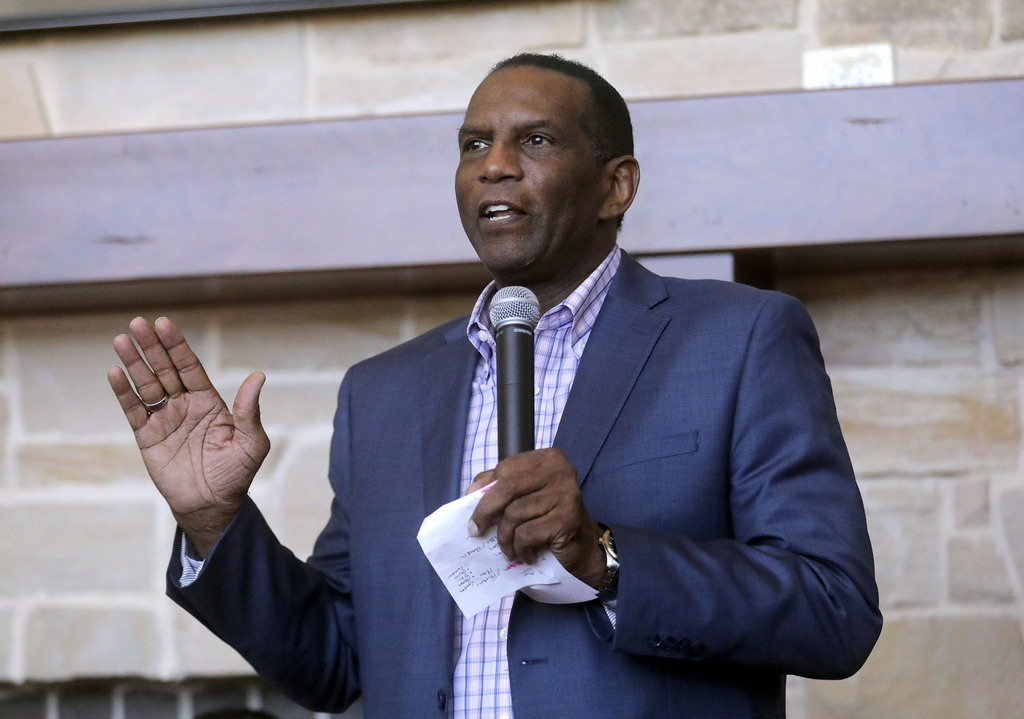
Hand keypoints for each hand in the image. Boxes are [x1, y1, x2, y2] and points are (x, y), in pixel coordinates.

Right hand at [107, 317, 270, 556]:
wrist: (213, 506)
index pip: (190, 367)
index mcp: (209, 402)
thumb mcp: (252, 442)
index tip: (165, 324)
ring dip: (134, 363)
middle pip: (165, 370)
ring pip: (146, 385)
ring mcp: (164, 420)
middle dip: (152, 347)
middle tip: (138, 323)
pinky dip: (124, 393)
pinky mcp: (147, 438)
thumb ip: (249, 410)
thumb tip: (258, 375)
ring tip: (122, 340)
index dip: (177, 346)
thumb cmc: (236, 474)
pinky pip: (134, 411)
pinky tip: (115, 373)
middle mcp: (184, 405)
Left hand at [466, 448, 605, 587]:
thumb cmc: (548, 519)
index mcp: (547, 458)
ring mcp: (565, 493)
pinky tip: (527, 554)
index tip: (473, 512)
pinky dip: (521, 549)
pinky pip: (526, 534)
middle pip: (506, 488)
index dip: (484, 491)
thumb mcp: (525, 496)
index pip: (505, 469)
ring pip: (514, 514)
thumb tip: (470, 493)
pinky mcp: (567, 518)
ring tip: (510, 549)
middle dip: (484, 512)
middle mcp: (559, 470)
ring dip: (505, 538)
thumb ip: (499, 487)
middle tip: (475, 532)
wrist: (583, 548)